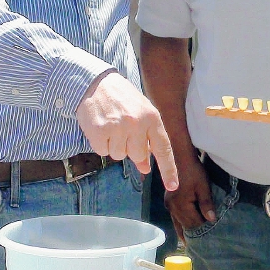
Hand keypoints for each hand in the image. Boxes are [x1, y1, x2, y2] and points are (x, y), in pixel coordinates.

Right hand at [75, 71, 177, 189]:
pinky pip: (103, 151)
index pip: (163, 148)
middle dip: (130, 147)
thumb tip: (145, 168)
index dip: (168, 169)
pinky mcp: (100, 131)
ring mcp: (118, 127)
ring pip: (119, 155)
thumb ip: (146, 140)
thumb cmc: (122, 99)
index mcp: (152, 118)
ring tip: (111, 125)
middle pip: (137, 155)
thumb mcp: (141, 114)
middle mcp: (137, 123)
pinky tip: (101, 127)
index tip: (172, 186)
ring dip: (114, 145)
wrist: (96, 83)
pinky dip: (101, 144)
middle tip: (123, 129)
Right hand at [164, 154, 214, 239]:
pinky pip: (175, 217)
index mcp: (181, 205)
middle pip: (185, 226)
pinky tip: (185, 231)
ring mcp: (169, 205)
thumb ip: (206, 203)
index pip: (194, 223)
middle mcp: (172, 207)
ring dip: (186, 231)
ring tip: (194, 244)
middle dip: (194, 235)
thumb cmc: (193, 170)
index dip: (203, 230)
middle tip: (202, 247)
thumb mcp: (203, 186)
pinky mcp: (169, 201)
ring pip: (178, 223)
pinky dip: (181, 224)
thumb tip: (211, 220)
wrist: (178, 157)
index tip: (212, 238)